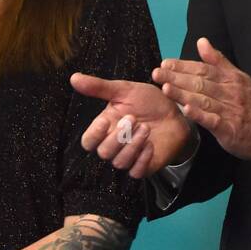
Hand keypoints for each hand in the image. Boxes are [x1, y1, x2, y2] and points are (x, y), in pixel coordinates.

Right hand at [71, 73, 194, 178]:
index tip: (106, 120)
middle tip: (133, 118)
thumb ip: (99, 87)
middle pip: (103, 152)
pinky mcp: (144, 166)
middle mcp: (114, 145)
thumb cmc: (148, 102)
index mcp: (106, 128)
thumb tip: (74, 77)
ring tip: (146, 127)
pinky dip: (142, 159)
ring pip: (119, 162)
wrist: (176, 112)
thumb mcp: (125, 90)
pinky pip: (136, 172)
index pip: (88, 141)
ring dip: (132, 144)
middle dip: (118, 136)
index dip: (94, 134)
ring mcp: (129, 157)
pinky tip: (151, 144)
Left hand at [152, 37, 250, 161]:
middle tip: (157, 74)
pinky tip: (186, 109)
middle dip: (177, 78)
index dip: (184, 66)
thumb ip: (219, 61)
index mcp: (231, 78)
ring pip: (204, 100)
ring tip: (165, 88)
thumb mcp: (239, 77)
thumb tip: (202, 41)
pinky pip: (213, 120)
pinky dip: (199, 114)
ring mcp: (230, 110)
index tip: (165, 63)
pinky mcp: (229, 129)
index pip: (204, 69)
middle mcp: (230, 92)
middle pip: (201, 82)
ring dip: (183, 94)